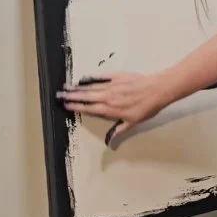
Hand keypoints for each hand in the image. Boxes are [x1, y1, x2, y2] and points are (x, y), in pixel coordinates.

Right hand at [57, 72, 173, 142]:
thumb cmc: (147, 107)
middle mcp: (108, 97)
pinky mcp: (118, 76)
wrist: (157, 90)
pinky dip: (92, 78)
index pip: (90, 108)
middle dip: (72, 96)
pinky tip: (85, 78)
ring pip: (92, 87)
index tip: (66, 105)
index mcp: (111, 109)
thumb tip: (110, 141)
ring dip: (79, 87)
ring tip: (68, 87)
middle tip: (60, 94)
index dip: (77, 107)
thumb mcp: (133, 123)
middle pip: (87, 96)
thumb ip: (119, 130)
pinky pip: (102, 77)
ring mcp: (112, 85)